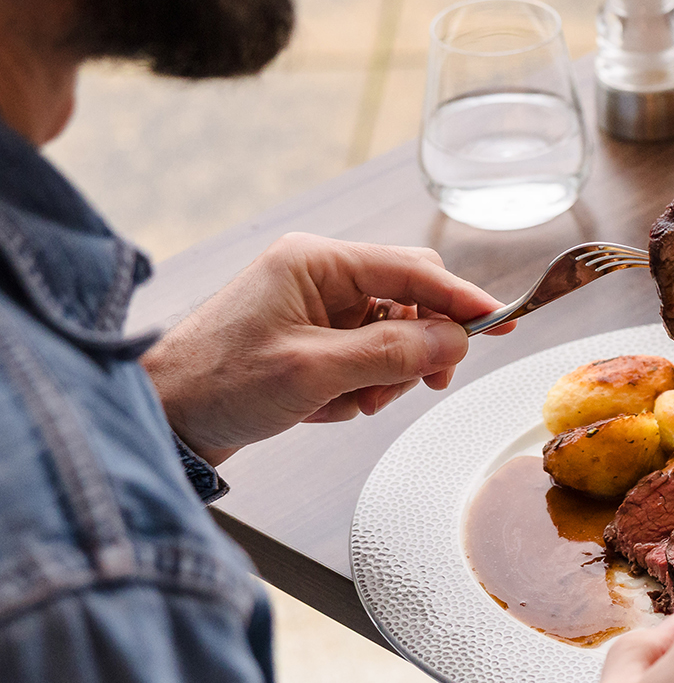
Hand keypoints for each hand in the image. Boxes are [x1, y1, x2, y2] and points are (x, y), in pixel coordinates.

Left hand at [143, 233, 505, 463]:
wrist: (161, 421)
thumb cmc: (217, 385)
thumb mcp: (315, 371)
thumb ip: (393, 353)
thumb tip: (457, 341)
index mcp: (316, 261)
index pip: (413, 271)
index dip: (462, 299)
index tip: (503, 322)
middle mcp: (319, 276)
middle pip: (410, 301)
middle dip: (419, 347)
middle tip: (423, 385)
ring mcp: (315, 308)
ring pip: (393, 336)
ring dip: (384, 377)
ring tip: (350, 404)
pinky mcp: (311, 340)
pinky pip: (366, 358)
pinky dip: (359, 388)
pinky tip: (324, 407)